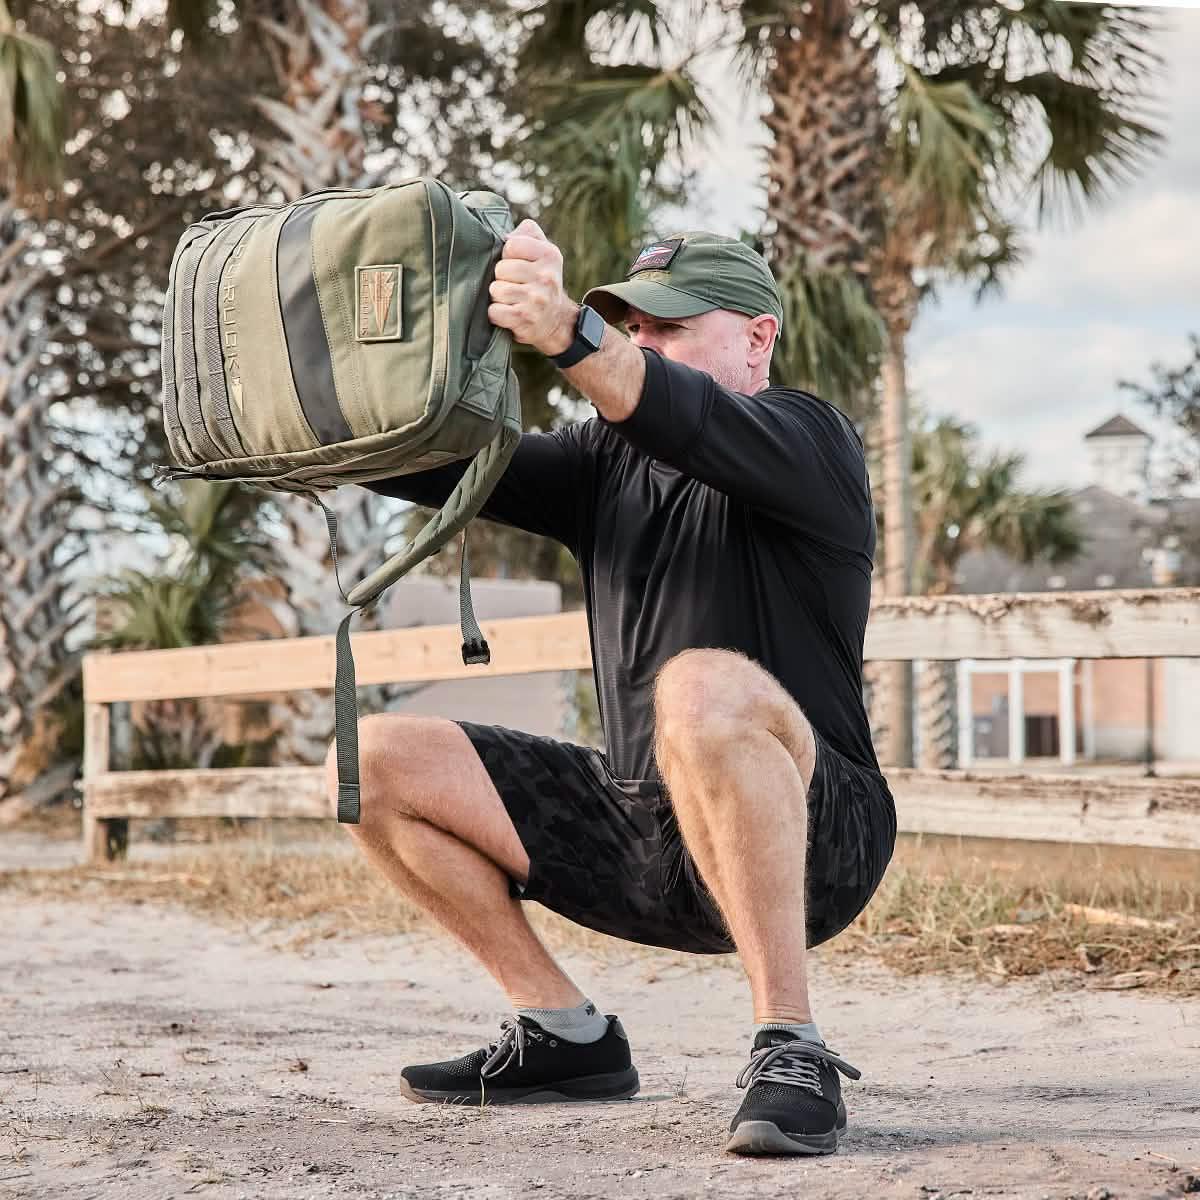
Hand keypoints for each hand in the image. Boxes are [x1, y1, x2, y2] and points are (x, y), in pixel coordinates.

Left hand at [488, 219, 576, 355]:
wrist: (555, 320)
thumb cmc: (541, 279)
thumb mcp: (543, 251)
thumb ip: (527, 233)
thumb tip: (506, 236)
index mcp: (549, 255)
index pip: (511, 245)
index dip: (507, 255)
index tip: (516, 264)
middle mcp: (546, 276)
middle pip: (500, 269)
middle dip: (501, 278)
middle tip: (513, 284)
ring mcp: (536, 299)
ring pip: (496, 290)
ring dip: (498, 296)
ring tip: (511, 299)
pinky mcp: (525, 319)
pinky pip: (494, 311)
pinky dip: (496, 314)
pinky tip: (508, 313)